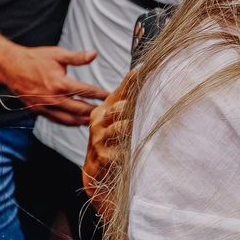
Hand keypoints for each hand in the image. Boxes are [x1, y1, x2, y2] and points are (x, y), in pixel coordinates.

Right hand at [0, 44, 105, 124]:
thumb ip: (77, 57)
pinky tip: (76, 122)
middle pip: (80, 109)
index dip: (100, 95)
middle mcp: (54, 98)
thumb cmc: (34, 59)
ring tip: (94, 121)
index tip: (110, 96)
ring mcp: (46, 107)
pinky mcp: (38, 110)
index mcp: (61, 84)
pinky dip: (68, 123)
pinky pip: (57, 120)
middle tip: (106, 112)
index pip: (86, 91)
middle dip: (95, 111)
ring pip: (69, 119)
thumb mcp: (58, 55)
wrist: (10, 67)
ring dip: (83, 121)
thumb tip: (94, 54)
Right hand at [83, 71, 134, 217]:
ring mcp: (100, 139)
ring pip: (119, 128)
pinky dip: (128, 150)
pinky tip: (137, 149)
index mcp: (104, 110)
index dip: (130, 83)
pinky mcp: (103, 156)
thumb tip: (141, 73)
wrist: (96, 169)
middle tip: (143, 103)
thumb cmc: (109, 138)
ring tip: (140, 126)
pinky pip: (118, 150)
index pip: (119, 93)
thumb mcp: (114, 119)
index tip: (141, 70)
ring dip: (131, 127)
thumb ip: (126, 100)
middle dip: (131, 106)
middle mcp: (99, 122)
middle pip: (118, 109)